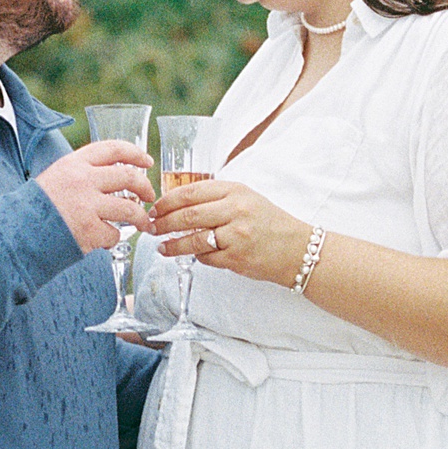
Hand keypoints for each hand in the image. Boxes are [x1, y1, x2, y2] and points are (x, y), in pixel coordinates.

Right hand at [37, 142, 154, 252]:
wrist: (16, 233)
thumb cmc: (35, 208)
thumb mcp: (56, 177)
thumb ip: (81, 174)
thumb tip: (111, 179)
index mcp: (74, 163)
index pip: (113, 149)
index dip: (135, 153)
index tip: (147, 161)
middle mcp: (83, 180)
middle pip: (129, 176)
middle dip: (146, 187)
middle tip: (149, 196)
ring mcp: (87, 205)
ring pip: (130, 208)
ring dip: (141, 217)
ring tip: (143, 224)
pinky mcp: (89, 229)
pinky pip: (114, 233)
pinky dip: (113, 238)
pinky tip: (105, 239)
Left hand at [152, 179, 308, 286]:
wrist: (297, 249)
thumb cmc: (268, 223)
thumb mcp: (245, 198)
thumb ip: (215, 198)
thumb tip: (176, 204)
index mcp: (235, 190)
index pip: (191, 192)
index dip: (167, 201)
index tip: (154, 208)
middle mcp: (236, 210)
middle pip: (187, 216)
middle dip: (163, 223)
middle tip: (150, 227)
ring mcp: (236, 235)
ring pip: (192, 240)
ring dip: (172, 245)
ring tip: (162, 246)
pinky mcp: (236, 258)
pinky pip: (206, 258)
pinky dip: (196, 257)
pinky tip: (191, 255)